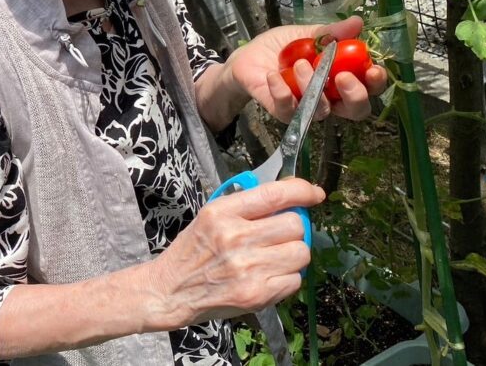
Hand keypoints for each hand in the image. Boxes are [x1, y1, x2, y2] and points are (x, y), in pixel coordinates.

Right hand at [145, 178, 323, 327]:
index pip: (274, 194)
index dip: (302, 191)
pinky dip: (287, 278)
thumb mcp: (209, 217)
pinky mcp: (256, 294)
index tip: (314, 194)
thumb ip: (245, 205)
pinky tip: (267, 276)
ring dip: (293, 254)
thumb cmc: (192, 252)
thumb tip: (288, 195)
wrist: (170, 290)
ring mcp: (247, 268)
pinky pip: (295, 280)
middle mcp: (235, 238)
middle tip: (280, 235)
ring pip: (300, 253)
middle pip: (295, 224)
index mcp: (222, 213)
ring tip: (274, 257)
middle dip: (294, 228)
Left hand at [227, 16, 387, 121]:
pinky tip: (275, 75)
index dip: (376, 83)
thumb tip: (357, 22)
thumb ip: (331, 32)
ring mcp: (307, 108)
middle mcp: (330, 97)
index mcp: (342, 78)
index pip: (369, 88)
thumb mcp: (307, 34)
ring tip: (300, 64)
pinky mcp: (283, 112)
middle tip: (342, 76)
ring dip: (313, 86)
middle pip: (356, 110)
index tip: (373, 69)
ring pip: (322, 110)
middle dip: (355, 95)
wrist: (249, 56)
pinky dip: (282, 92)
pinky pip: (288, 109)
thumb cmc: (283, 47)